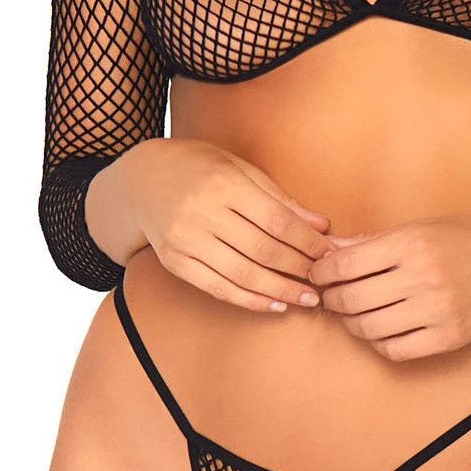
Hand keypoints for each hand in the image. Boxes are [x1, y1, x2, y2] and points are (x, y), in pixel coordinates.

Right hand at [122, 139, 336, 312]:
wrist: (141, 178)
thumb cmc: (199, 166)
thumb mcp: (240, 168)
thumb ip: (280, 198)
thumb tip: (321, 225)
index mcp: (225, 184)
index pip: (278, 221)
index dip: (308, 242)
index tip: (330, 253)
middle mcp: (203, 213)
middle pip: (263, 250)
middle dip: (299, 268)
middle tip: (325, 280)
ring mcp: (186, 240)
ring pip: (242, 274)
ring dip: (280, 291)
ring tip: (306, 299)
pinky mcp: (174, 262)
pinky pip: (217, 288)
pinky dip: (249, 300)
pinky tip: (273, 304)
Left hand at [305, 214, 470, 360]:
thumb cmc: (467, 239)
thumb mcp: (421, 227)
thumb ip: (374, 241)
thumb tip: (331, 250)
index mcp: (412, 243)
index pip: (346, 264)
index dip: (323, 271)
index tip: (318, 273)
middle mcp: (423, 278)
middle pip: (352, 299)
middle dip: (330, 299)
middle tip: (327, 296)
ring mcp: (437, 311)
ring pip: (369, 328)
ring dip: (350, 323)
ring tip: (350, 313)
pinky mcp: (449, 337)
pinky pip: (396, 349)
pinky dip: (378, 342)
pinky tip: (377, 329)